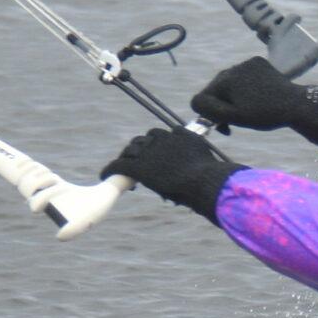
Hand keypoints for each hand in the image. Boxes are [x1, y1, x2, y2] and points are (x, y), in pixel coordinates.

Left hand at [100, 127, 237, 222]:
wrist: (206, 182)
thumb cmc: (213, 180)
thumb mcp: (208, 166)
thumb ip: (199, 164)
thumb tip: (206, 174)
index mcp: (182, 135)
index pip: (163, 135)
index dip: (157, 145)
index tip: (157, 155)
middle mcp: (165, 138)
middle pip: (146, 139)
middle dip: (141, 149)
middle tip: (139, 161)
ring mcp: (151, 151)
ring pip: (132, 150)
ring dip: (129, 158)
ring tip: (125, 169)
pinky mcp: (140, 165)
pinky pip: (119, 165)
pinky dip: (111, 170)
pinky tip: (105, 175)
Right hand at [191, 56, 317, 143]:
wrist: (296, 104)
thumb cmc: (265, 114)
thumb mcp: (234, 117)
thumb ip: (209, 110)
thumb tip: (195, 103)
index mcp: (223, 79)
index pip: (202, 98)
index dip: (210, 116)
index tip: (227, 128)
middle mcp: (232, 67)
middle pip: (216, 90)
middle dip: (222, 106)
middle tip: (237, 122)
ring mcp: (246, 63)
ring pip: (230, 84)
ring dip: (234, 97)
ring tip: (249, 109)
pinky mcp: (258, 63)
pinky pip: (244, 77)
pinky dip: (246, 88)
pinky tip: (259, 97)